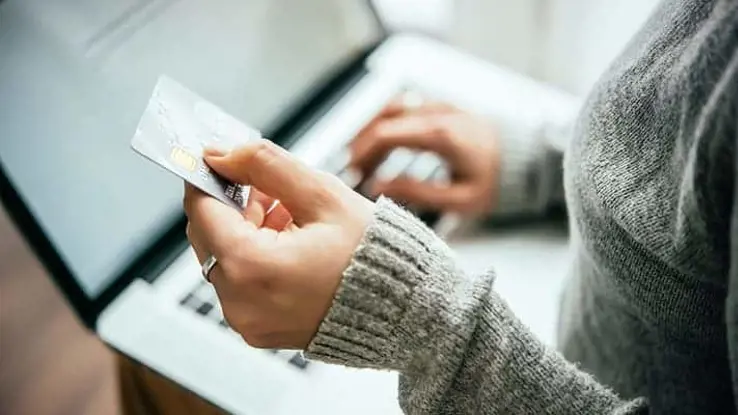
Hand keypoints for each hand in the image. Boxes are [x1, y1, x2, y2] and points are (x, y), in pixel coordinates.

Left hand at [184, 139, 373, 349]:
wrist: (403, 308)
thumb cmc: (373, 256)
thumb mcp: (322, 196)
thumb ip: (266, 165)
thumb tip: (222, 154)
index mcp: (251, 268)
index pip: (201, 209)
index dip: (207, 177)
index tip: (218, 159)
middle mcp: (240, 302)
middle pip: (208, 235)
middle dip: (233, 204)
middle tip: (270, 189)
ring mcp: (247, 321)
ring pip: (223, 257)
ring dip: (246, 230)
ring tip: (292, 219)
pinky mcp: (257, 329)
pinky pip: (239, 282)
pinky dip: (255, 257)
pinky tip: (291, 244)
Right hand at [350, 94, 500, 214]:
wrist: (530, 161)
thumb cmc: (498, 183)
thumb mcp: (460, 200)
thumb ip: (417, 192)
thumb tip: (378, 186)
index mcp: (440, 135)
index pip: (385, 135)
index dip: (362, 154)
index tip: (352, 175)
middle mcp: (437, 113)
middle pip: (383, 119)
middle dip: (361, 145)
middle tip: (352, 171)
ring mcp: (440, 106)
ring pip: (391, 107)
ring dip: (371, 130)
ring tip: (361, 158)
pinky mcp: (444, 107)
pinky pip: (405, 106)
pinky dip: (387, 122)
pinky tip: (382, 142)